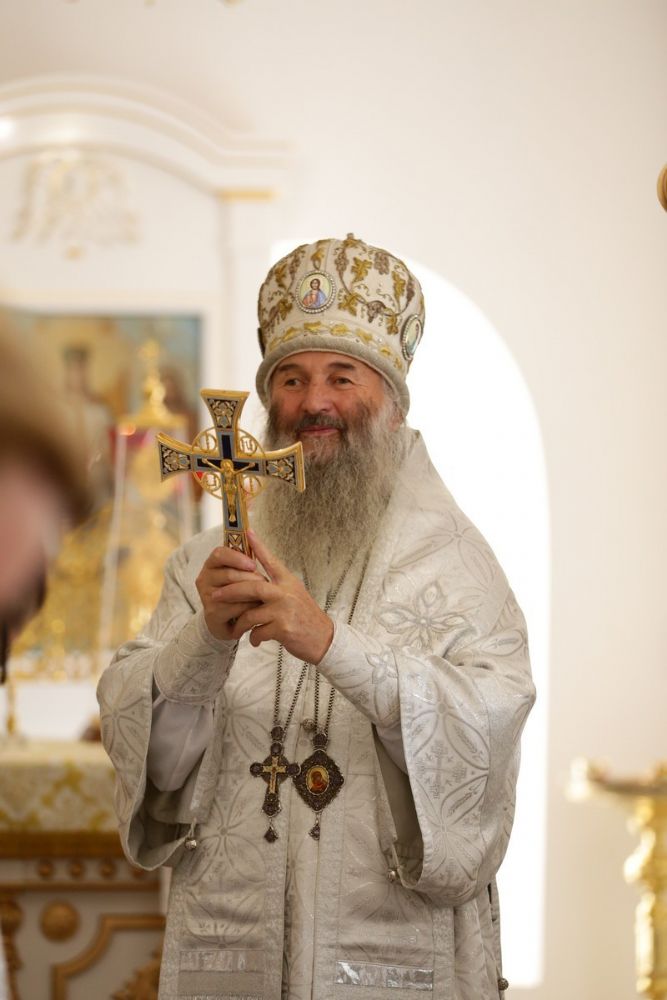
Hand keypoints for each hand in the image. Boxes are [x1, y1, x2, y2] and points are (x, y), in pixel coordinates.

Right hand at [195, 545, 264, 641]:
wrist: (230, 621)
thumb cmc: (239, 592)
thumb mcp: (241, 573)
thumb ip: (244, 558)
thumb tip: (252, 534)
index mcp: (211, 564)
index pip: (219, 553)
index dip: (237, 557)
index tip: (253, 564)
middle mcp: (204, 579)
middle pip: (229, 574)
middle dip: (250, 578)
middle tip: (265, 584)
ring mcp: (206, 597)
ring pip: (233, 591)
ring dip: (252, 593)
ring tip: (263, 596)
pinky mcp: (212, 614)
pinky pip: (234, 608)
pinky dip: (249, 608)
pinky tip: (257, 609)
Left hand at [220, 530, 333, 663]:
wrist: (324, 639)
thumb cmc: (306, 617)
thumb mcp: (295, 594)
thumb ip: (277, 587)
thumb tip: (254, 581)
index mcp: (288, 582)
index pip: (271, 560)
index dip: (258, 546)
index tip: (247, 532)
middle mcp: (286, 593)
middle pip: (251, 587)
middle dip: (230, 591)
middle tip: (215, 595)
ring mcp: (284, 610)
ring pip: (250, 613)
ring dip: (241, 623)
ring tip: (238, 629)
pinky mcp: (283, 628)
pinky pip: (257, 631)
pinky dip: (253, 637)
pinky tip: (255, 640)